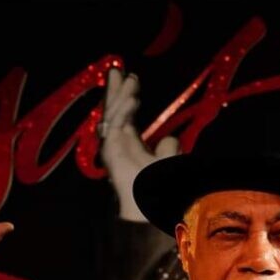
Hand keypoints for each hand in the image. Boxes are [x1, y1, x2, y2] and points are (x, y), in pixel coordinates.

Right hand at [99, 68, 177, 221]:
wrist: (151, 210)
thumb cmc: (159, 191)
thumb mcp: (168, 162)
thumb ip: (168, 149)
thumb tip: (169, 138)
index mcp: (130, 147)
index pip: (125, 117)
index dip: (127, 98)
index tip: (132, 80)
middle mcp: (119, 146)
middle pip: (114, 112)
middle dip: (116, 91)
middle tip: (118, 69)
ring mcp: (113, 149)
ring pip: (113, 115)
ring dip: (121, 95)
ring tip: (130, 78)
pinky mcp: (110, 152)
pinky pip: (115, 126)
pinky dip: (123, 110)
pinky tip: (133, 97)